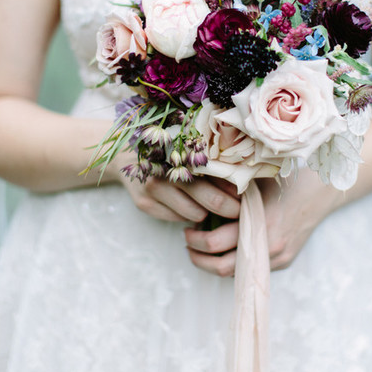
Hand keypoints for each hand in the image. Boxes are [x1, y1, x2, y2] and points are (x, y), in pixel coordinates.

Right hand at [115, 151, 240, 223]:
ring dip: (204, 213)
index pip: (218, 178)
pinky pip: (177, 219)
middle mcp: (166, 170)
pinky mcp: (145, 205)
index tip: (245, 196)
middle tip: (237, 211)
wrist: (127, 156)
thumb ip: (212, 165)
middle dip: (228, 209)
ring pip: (193, 214)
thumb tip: (244, 182)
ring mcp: (152, 189)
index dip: (234, 191)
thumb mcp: (188, 153)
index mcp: (181, 154)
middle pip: (208, 200)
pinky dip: (186, 215)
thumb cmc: (168, 154)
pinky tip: (186, 205)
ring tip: (208, 206)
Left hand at [184, 169, 341, 276]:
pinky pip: (251, 269)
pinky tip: (226, 246)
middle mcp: (268, 247)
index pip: (214, 244)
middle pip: (220, 267)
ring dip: (214, 263)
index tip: (185, 229)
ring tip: (201, 248)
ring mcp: (277, 258)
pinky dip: (234, 261)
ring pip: (235, 273)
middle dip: (198, 256)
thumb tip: (196, 189)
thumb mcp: (255, 180)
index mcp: (258, 224)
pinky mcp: (284, 262)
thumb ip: (228, 189)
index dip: (194, 239)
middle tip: (187, 241)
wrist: (323, 191)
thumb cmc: (286, 179)